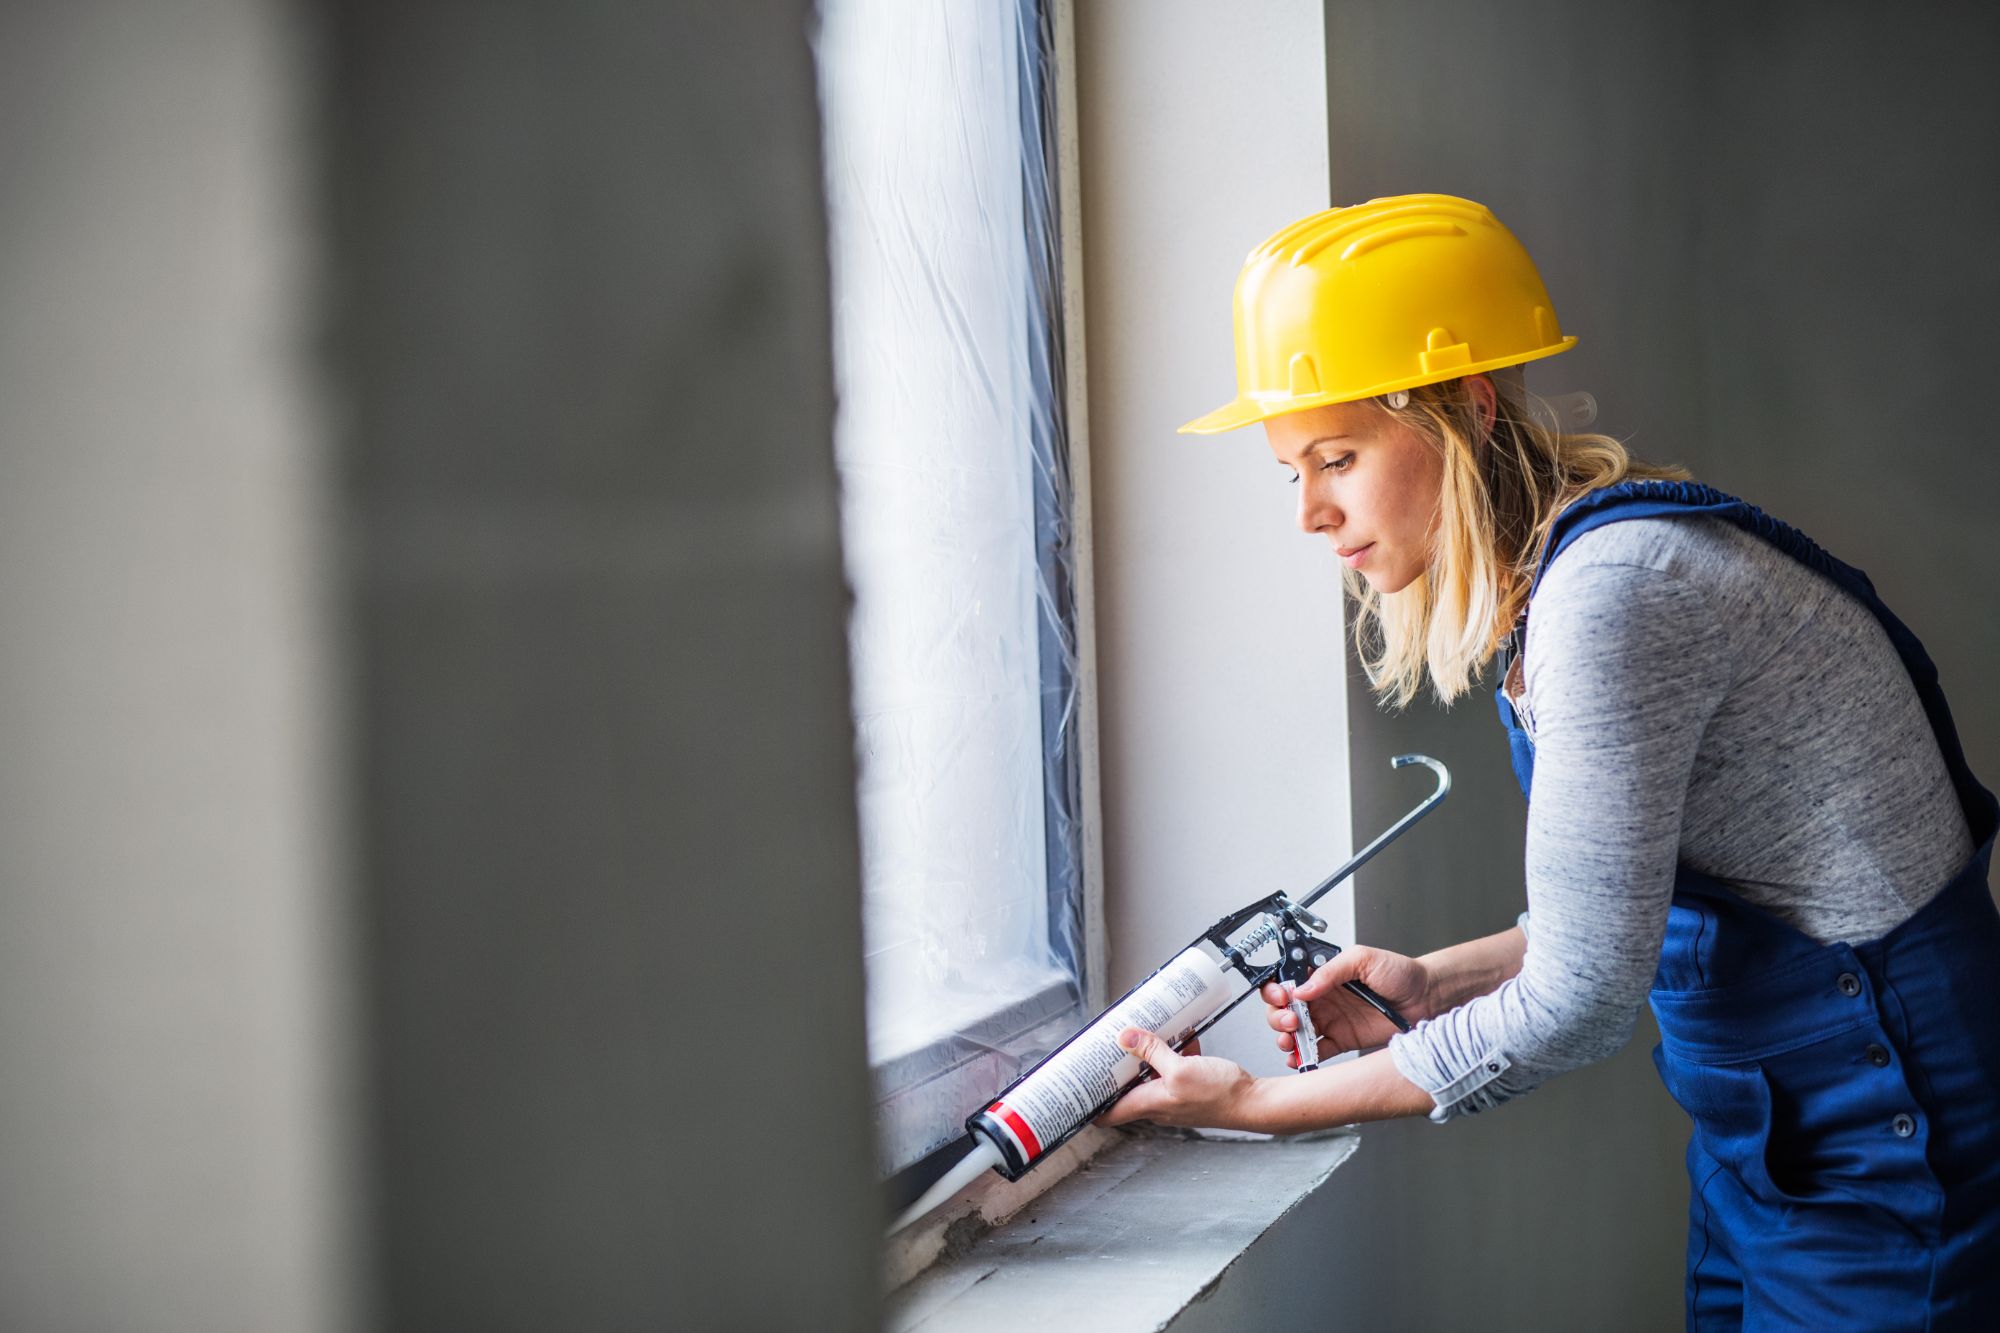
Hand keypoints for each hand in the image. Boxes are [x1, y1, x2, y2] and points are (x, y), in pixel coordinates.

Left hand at [1094, 1030, 1255, 1129]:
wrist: (1254, 1102)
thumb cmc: (1220, 1095)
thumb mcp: (1181, 1068)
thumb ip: (1153, 1052)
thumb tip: (1125, 1037)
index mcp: (1150, 1104)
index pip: (1108, 1113)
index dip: (1089, 1104)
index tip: (1076, 1090)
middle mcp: (1158, 1104)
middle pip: (1126, 1089)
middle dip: (1115, 1069)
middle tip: (1104, 1049)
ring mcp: (1174, 1097)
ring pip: (1150, 1075)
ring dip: (1146, 1057)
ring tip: (1140, 1035)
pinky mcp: (1190, 1088)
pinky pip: (1173, 1069)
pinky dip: (1172, 1054)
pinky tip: (1180, 1037)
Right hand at [1263, 945, 1430, 1066]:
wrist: (1426, 998)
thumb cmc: (1400, 973)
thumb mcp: (1363, 959)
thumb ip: (1331, 971)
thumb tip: (1304, 988)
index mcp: (1323, 975)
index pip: (1288, 981)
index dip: (1277, 990)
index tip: (1282, 997)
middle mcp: (1323, 998)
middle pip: (1284, 1008)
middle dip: (1278, 1016)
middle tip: (1291, 1020)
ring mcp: (1331, 1021)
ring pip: (1295, 1031)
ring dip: (1286, 1037)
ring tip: (1291, 1040)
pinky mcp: (1342, 1040)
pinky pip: (1316, 1050)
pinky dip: (1303, 1056)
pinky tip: (1299, 1057)